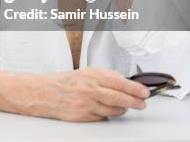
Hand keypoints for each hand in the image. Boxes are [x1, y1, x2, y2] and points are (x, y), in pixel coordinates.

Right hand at [23, 68, 148, 121]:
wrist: (44, 93)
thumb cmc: (64, 82)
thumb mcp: (85, 72)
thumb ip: (104, 76)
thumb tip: (123, 81)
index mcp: (92, 76)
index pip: (120, 83)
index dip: (135, 89)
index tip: (144, 92)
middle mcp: (90, 90)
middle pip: (120, 98)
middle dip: (135, 102)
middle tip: (142, 103)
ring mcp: (87, 104)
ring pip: (113, 111)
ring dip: (122, 110)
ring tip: (124, 107)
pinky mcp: (84, 116)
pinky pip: (103, 117)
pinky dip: (108, 115)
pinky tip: (108, 111)